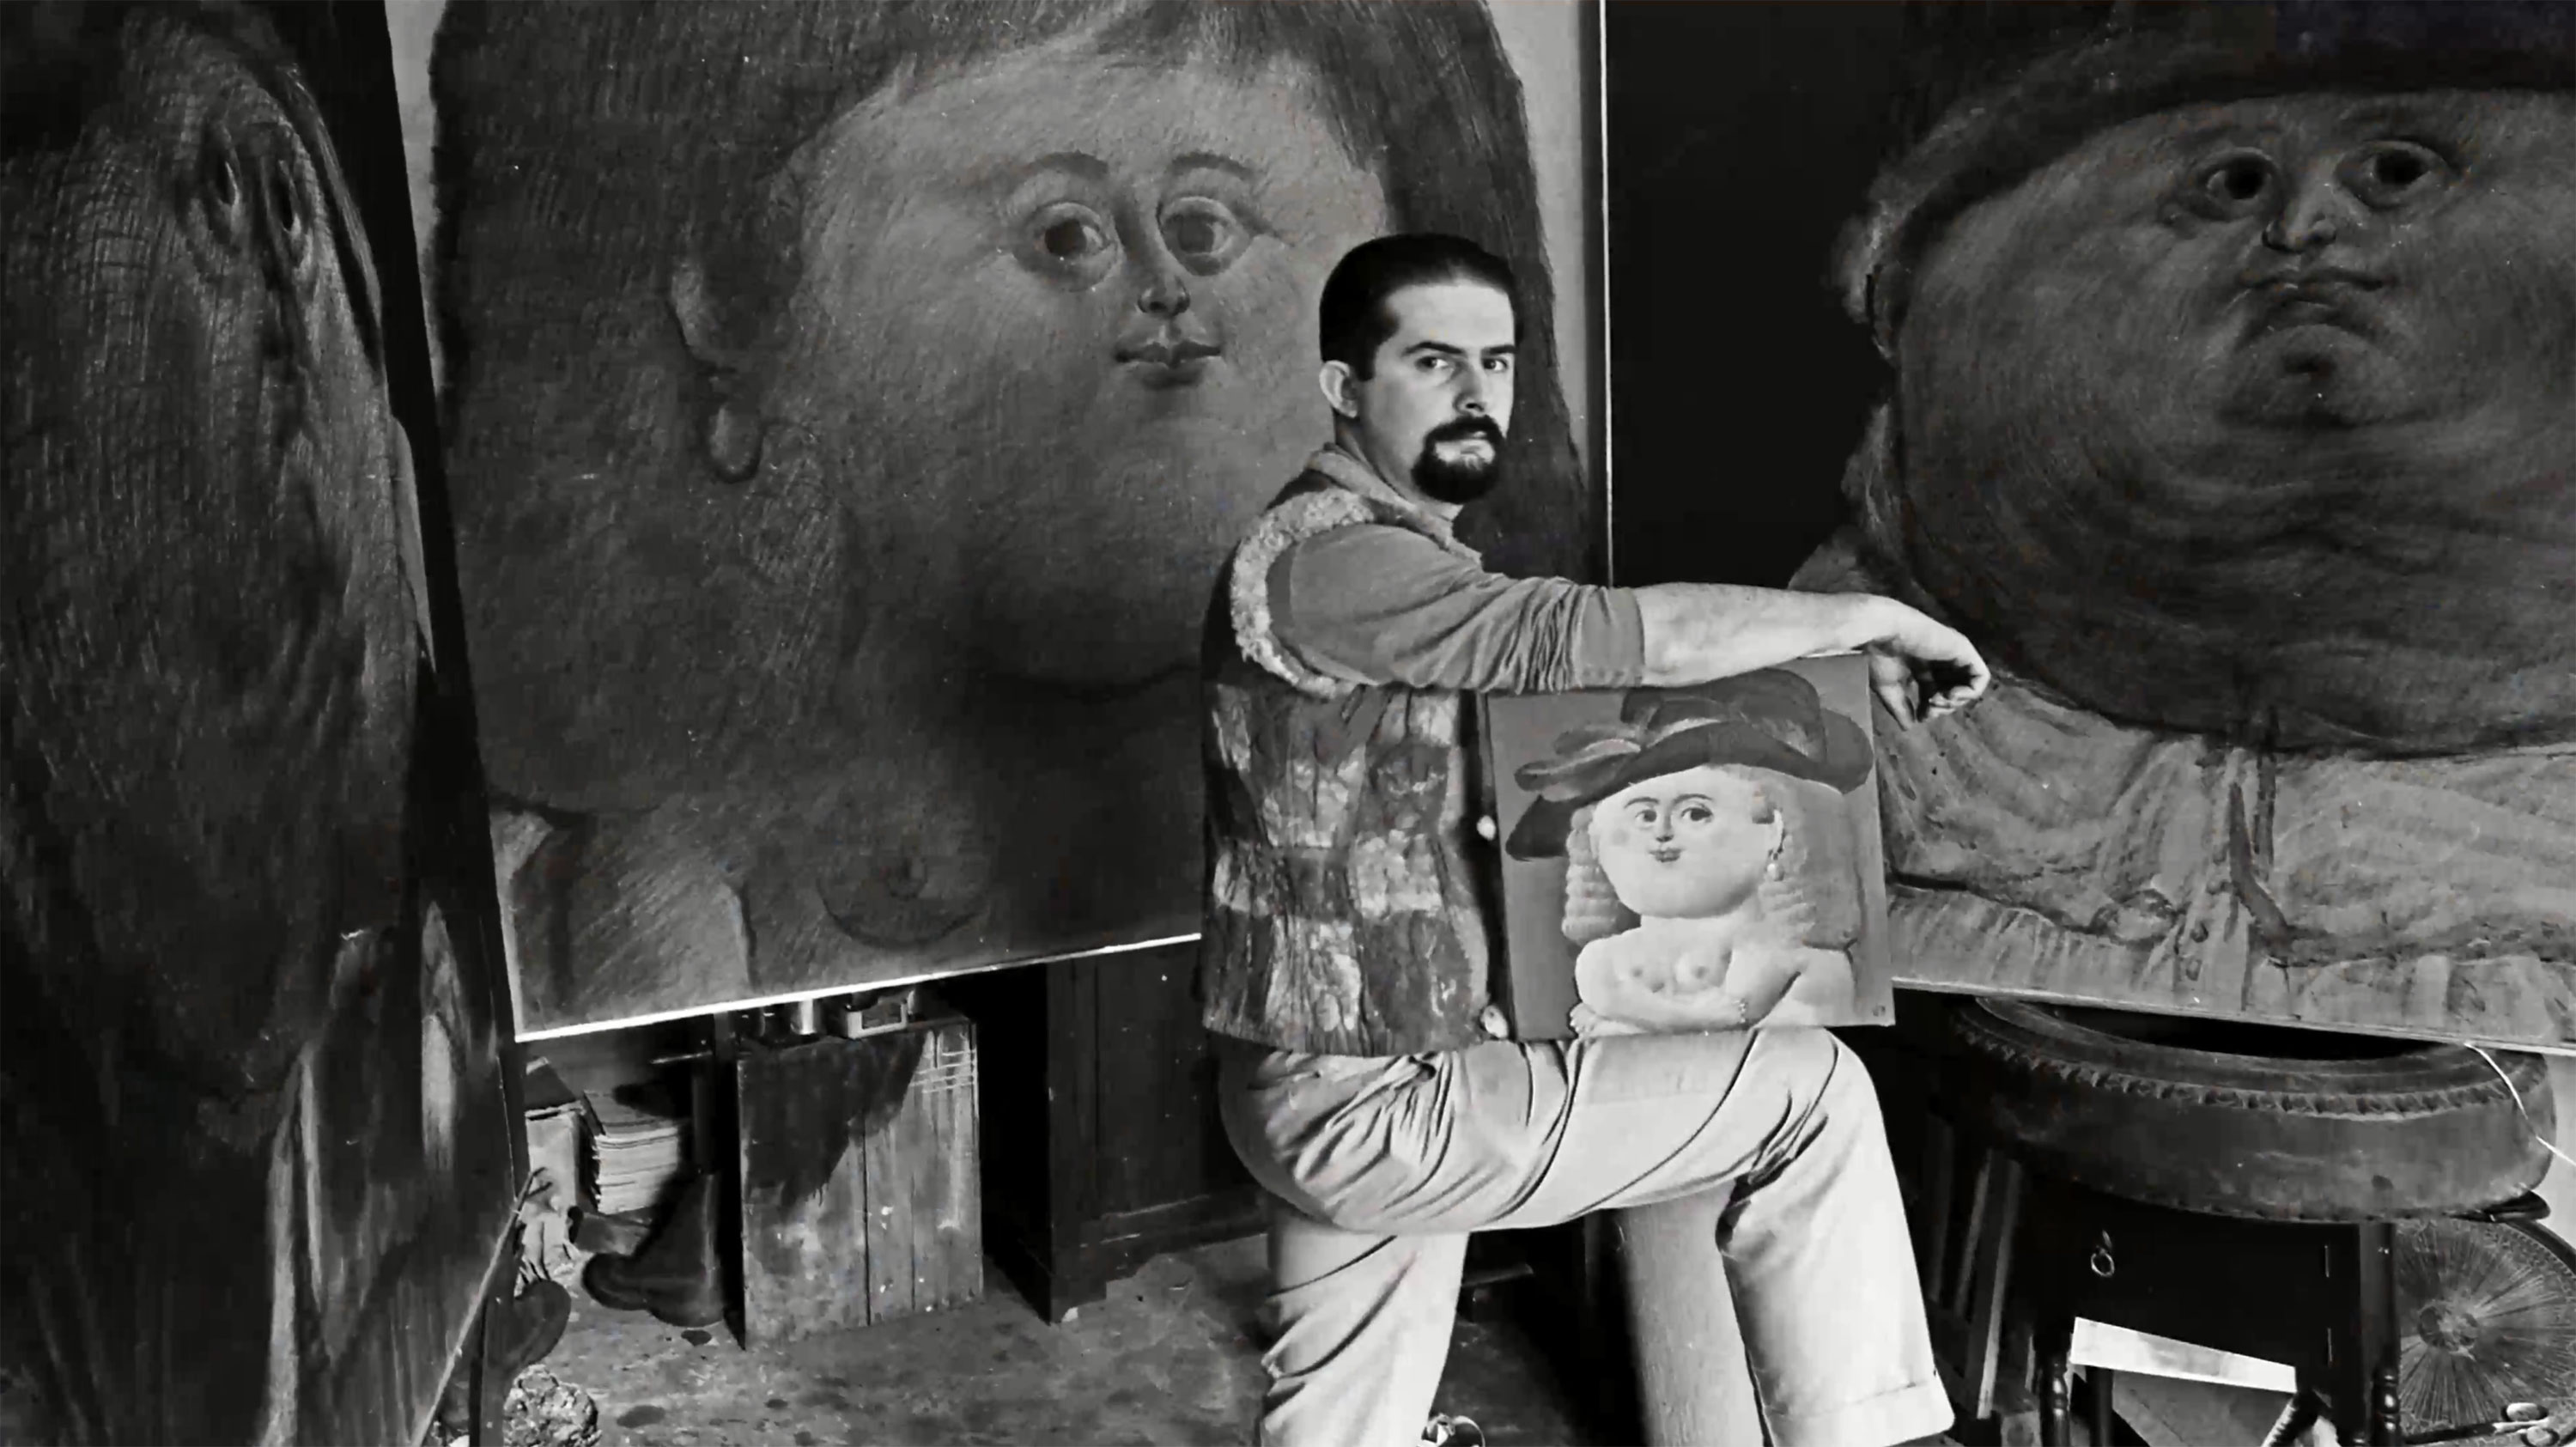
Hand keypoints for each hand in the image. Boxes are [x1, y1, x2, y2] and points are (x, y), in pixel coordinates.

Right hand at [1861, 597, 1989, 723]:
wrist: (1880, 632)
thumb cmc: (1879, 655)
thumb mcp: (1889, 688)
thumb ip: (1901, 707)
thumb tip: (1909, 727)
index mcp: (1923, 667)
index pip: (1937, 693)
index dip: (1932, 710)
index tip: (1921, 716)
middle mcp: (1941, 660)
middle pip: (1954, 692)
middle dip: (1944, 707)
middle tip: (1930, 707)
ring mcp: (1954, 654)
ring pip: (1969, 686)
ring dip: (1956, 701)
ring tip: (1939, 699)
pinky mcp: (1963, 649)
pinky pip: (1980, 677)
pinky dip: (1970, 691)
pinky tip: (1951, 694)